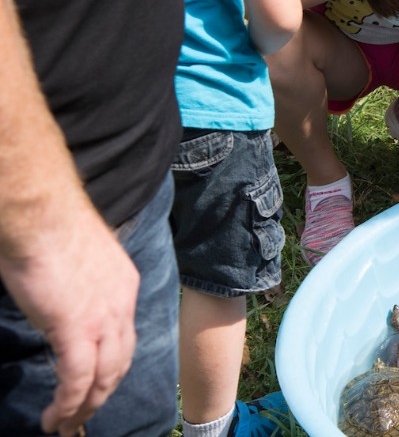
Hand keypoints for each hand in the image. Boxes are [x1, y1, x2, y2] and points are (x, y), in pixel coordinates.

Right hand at [0, 198, 138, 436]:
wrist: (42, 215)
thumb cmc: (49, 228)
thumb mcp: (77, 262)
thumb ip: (79, 285)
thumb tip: (62, 300)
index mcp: (125, 285)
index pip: (124, 335)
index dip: (111, 363)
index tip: (94, 381)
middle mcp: (123, 303)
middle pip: (121, 360)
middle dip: (103, 391)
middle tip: (82, 413)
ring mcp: (104, 317)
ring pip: (104, 376)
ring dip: (85, 405)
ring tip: (66, 423)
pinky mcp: (77, 327)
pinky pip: (77, 378)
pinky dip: (69, 402)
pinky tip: (55, 417)